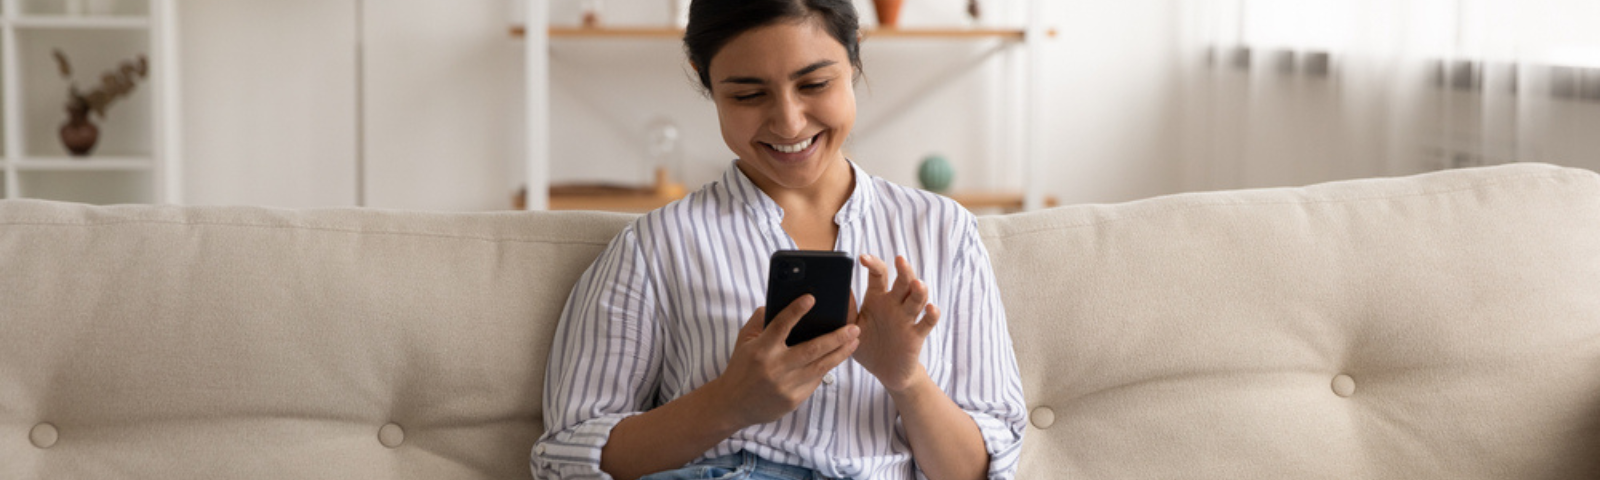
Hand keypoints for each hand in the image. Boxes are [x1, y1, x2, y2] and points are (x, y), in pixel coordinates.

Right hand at [705, 295, 860, 427]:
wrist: (733, 405)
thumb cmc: (741, 368)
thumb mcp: (744, 341)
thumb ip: (760, 320)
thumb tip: (780, 303)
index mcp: (760, 350)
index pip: (781, 326)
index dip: (796, 311)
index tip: (811, 298)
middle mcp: (774, 368)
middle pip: (812, 349)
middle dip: (836, 338)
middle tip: (854, 327)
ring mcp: (785, 386)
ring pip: (820, 367)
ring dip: (841, 353)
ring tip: (854, 341)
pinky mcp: (793, 400)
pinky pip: (815, 381)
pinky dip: (826, 368)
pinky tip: (836, 357)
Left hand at [851, 254, 940, 393]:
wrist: (885, 372)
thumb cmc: (867, 345)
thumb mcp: (852, 327)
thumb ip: (847, 309)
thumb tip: (838, 289)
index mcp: (877, 299)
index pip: (879, 275)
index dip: (873, 264)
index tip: (863, 258)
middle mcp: (894, 304)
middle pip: (903, 282)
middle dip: (903, 270)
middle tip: (899, 260)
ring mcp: (907, 318)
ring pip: (917, 298)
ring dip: (919, 290)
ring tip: (916, 284)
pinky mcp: (916, 335)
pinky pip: (927, 322)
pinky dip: (932, 315)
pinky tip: (931, 309)